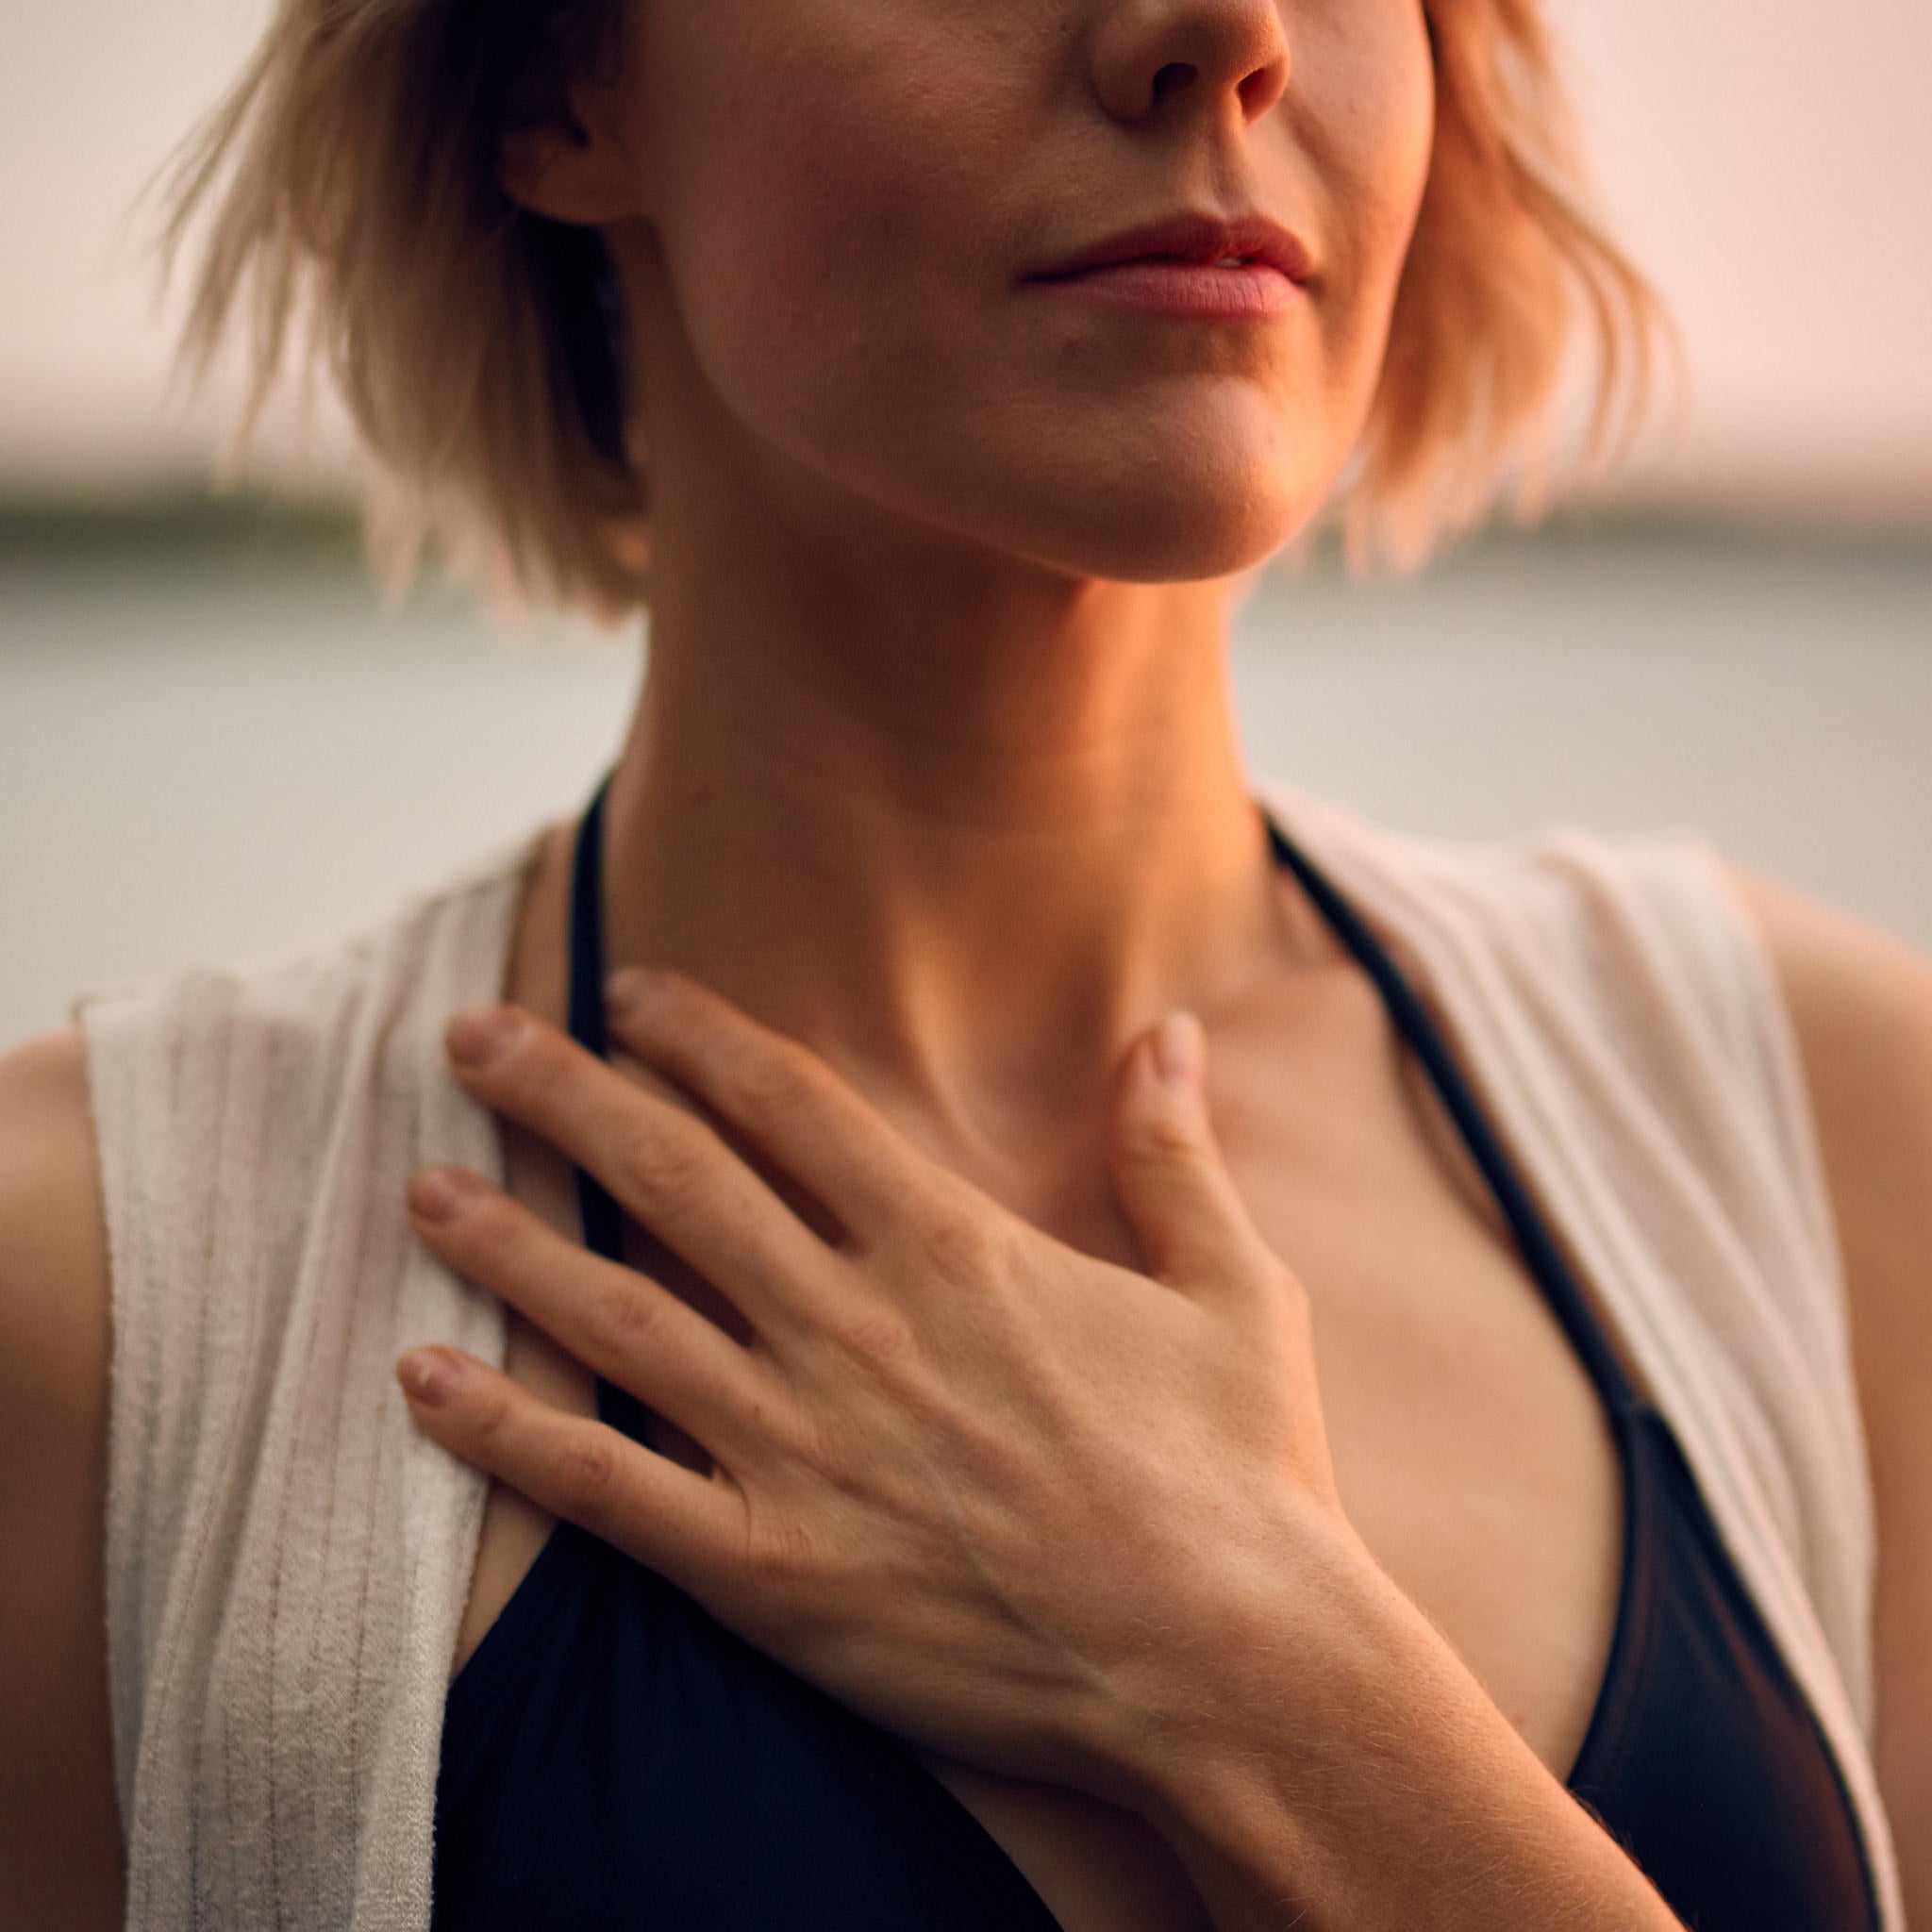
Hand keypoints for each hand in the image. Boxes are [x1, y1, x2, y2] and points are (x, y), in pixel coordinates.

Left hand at [397, 966, 1356, 1802]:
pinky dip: (505, 1433)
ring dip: (507, 1242)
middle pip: (674, 1176)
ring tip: (421, 1187)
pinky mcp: (771, 1570)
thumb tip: (1168, 1029)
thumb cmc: (1242, 1477)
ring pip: (617, 1316)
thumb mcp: (1234, 1289)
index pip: (790, 1105)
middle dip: (564, 1093)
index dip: (697, 1036)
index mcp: (953, 1251)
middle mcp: (854, 1327)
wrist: (1233, 1668)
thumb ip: (1175, 1151)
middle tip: (472, 1038)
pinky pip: (605, 1489)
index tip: (627, 990)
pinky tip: (421, 1378)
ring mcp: (802, 1448)